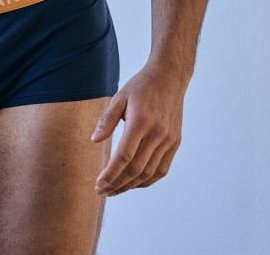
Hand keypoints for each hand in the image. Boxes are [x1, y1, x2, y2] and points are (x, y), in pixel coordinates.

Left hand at [90, 62, 186, 194]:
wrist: (170, 77)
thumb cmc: (141, 86)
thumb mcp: (120, 97)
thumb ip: (107, 120)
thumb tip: (94, 140)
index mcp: (141, 121)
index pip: (124, 156)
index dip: (111, 174)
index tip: (99, 184)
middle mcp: (157, 133)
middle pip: (136, 169)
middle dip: (117, 184)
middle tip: (102, 191)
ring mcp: (168, 140)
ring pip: (149, 172)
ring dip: (131, 185)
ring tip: (115, 190)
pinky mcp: (175, 142)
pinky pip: (162, 169)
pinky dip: (147, 180)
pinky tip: (134, 183)